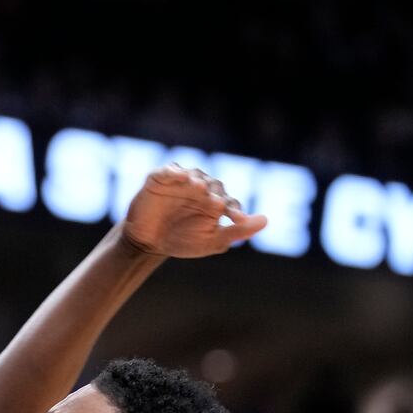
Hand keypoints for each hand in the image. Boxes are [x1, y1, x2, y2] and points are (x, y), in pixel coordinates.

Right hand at [121, 165, 267, 258]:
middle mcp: (200, 188)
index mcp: (215, 202)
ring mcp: (180, 182)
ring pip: (194, 174)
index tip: (236, 219)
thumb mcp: (211, 241)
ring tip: (200, 188)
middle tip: (216, 203)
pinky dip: (174, 171)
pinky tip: (181, 177)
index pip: (229, 201)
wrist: (147, 243)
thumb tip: (266, 220)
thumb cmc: (181, 240)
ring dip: (198, 180)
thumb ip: (238, 232)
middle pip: (213, 184)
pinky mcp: (160, 179)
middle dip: (215, 193)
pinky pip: (168, 170)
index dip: (234, 209)